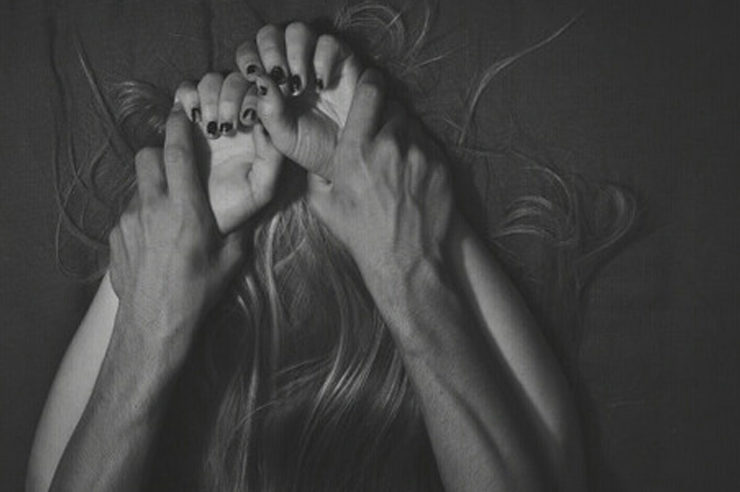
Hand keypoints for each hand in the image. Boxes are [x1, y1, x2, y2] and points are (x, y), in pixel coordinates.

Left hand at [108, 105, 244, 349]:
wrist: (155, 325)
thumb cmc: (198, 292)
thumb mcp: (230, 260)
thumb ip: (236, 230)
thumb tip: (243, 215)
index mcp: (185, 208)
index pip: (177, 153)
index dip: (178, 126)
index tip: (180, 112)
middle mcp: (152, 207)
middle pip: (147, 158)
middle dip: (160, 155)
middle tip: (176, 170)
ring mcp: (129, 221)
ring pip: (137, 186)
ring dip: (152, 189)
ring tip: (167, 214)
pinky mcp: (115, 237)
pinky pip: (128, 214)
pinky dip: (141, 216)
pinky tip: (153, 240)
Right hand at [174, 71, 282, 233]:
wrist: (199, 217)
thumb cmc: (237, 204)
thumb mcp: (262, 185)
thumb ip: (273, 154)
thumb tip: (270, 119)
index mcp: (262, 126)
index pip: (263, 90)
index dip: (256, 95)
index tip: (249, 120)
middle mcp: (238, 114)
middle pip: (236, 79)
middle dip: (232, 97)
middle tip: (228, 126)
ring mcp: (212, 112)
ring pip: (212, 80)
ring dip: (211, 96)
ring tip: (211, 128)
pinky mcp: (185, 116)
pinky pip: (186, 90)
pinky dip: (188, 95)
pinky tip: (194, 117)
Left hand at [234, 23, 362, 176]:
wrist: (347, 158)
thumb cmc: (311, 148)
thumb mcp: (282, 136)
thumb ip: (268, 112)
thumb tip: (260, 78)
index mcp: (267, 81)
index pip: (248, 55)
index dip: (247, 62)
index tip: (252, 81)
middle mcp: (289, 64)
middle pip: (269, 34)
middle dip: (270, 53)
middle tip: (279, 81)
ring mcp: (315, 59)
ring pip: (297, 31)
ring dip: (294, 54)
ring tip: (298, 86)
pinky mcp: (342, 59)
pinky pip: (328, 43)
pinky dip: (321, 61)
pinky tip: (321, 86)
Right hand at [303, 69, 455, 294]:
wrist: (407, 260)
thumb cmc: (362, 235)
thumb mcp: (324, 204)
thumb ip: (318, 171)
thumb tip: (315, 153)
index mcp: (357, 149)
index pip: (370, 92)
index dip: (370, 82)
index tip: (370, 83)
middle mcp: (390, 145)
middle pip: (393, 107)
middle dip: (386, 117)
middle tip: (380, 136)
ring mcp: (421, 154)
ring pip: (413, 126)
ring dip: (404, 136)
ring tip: (397, 162)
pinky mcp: (441, 165)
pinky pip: (429, 145)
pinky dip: (420, 154)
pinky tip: (412, 176)